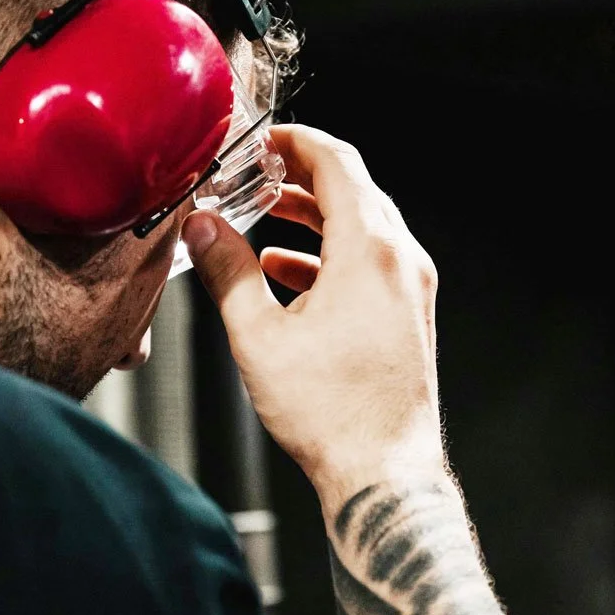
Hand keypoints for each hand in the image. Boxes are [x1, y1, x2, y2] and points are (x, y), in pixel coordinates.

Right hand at [182, 124, 444, 503]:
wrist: (383, 475)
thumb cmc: (331, 414)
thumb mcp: (259, 336)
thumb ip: (227, 272)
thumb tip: (203, 229)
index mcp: (371, 251)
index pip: (337, 162)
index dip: (295, 141)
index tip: (262, 138)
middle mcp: (401, 260)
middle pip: (353, 190)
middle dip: (299, 178)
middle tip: (253, 176)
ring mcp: (411, 288)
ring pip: (362, 227)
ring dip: (312, 218)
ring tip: (261, 222)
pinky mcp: (408, 315)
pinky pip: (370, 263)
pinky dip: (329, 254)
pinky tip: (286, 275)